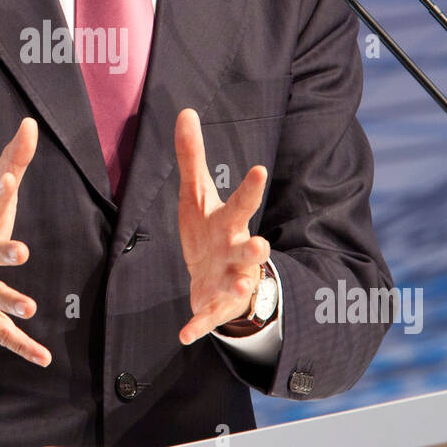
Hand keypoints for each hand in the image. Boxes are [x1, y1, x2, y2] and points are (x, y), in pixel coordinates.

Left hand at [174, 107, 270, 344]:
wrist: (216, 281)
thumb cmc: (208, 231)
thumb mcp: (196, 194)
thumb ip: (191, 156)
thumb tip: (185, 112)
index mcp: (228, 223)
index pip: (241, 203)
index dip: (251, 188)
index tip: (259, 169)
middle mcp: (235, 252)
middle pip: (249, 249)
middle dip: (256, 249)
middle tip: (262, 244)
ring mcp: (229, 281)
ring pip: (239, 284)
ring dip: (238, 286)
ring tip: (239, 286)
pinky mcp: (215, 305)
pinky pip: (207, 317)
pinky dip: (198, 326)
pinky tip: (184, 335)